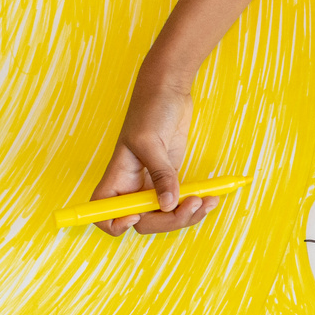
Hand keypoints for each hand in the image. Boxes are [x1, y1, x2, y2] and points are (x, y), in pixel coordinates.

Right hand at [90, 65, 214, 235]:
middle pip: (144, 222)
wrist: (169, 91)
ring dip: (189, 215)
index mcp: (117, 177)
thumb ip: (160, 174)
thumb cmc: (150, 109)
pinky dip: (196, 206)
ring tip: (207, 200)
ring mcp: (153, 184)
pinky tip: (211, 197)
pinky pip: (181, 204)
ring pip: (167, 216)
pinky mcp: (172, 179)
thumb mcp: (151, 141)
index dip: (115, 223)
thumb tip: (167, 205)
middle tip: (193, 204)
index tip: (137, 216)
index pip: (104, 213)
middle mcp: (132, 186)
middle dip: (170, 220)